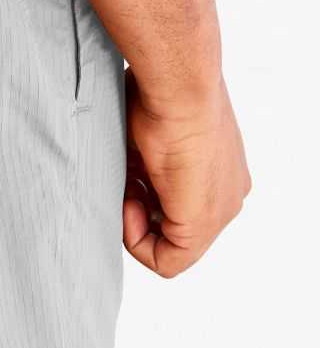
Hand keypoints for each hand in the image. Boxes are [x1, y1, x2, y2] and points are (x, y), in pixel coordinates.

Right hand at [122, 66, 250, 277]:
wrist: (179, 86)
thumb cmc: (159, 93)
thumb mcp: (149, 131)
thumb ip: (143, 160)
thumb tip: (123, 170)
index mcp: (220, 170)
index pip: (179, 203)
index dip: (143, 199)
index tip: (126, 177)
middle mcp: (227, 194)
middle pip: (174, 224)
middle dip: (139, 210)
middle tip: (121, 181)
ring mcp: (219, 210)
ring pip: (171, 242)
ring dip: (136, 222)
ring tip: (122, 185)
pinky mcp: (202, 222)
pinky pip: (169, 261)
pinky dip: (138, 242)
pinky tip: (126, 206)